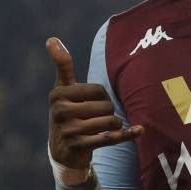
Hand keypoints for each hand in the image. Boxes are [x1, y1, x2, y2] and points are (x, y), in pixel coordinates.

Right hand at [47, 37, 141, 179]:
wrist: (62, 151)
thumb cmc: (67, 113)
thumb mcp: (62, 89)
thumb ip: (62, 65)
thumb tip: (51, 38)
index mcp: (58, 94)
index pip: (98, 90)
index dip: (102, 96)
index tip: (91, 103)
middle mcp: (60, 111)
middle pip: (105, 106)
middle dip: (108, 112)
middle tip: (97, 118)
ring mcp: (69, 130)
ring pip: (110, 121)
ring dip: (114, 125)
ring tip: (102, 128)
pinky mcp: (79, 146)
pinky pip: (110, 138)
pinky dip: (126, 134)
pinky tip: (139, 130)